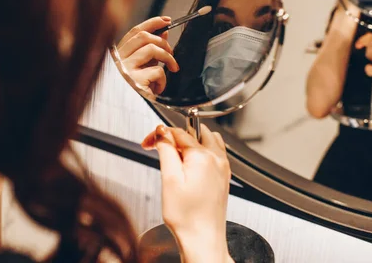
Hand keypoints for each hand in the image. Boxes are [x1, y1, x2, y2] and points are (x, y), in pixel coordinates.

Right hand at [116, 17, 178, 95]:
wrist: (123, 118)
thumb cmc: (132, 94)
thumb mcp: (142, 68)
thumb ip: (149, 50)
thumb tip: (163, 32)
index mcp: (118, 56)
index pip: (134, 31)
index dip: (153, 22)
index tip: (167, 20)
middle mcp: (118, 61)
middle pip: (144, 37)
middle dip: (163, 41)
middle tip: (171, 54)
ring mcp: (125, 71)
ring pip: (152, 49)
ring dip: (167, 58)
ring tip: (171, 69)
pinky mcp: (135, 82)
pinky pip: (157, 71)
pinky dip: (164, 79)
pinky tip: (159, 88)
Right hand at [142, 125, 232, 262]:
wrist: (203, 239)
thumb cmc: (187, 216)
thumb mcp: (169, 179)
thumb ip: (166, 150)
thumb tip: (162, 132)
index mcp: (202, 157)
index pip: (176, 132)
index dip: (158, 135)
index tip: (147, 143)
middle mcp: (217, 159)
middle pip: (193, 131)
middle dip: (175, 136)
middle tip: (160, 149)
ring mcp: (223, 167)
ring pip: (207, 138)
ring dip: (190, 141)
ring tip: (175, 156)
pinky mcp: (224, 177)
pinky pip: (215, 152)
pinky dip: (202, 150)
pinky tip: (190, 164)